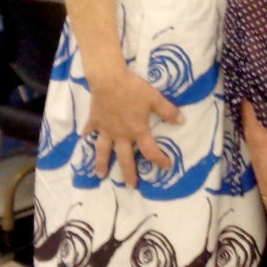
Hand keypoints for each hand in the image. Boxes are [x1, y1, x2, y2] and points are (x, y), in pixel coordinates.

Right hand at [84, 67, 181, 185]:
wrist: (109, 80)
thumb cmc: (134, 89)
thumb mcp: (155, 98)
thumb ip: (168, 111)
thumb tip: (181, 122)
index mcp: (137, 130)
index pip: (150, 151)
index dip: (159, 160)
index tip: (166, 166)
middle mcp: (121, 135)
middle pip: (125, 158)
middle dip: (128, 173)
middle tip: (130, 186)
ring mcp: (106, 129)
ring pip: (103, 151)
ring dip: (102, 163)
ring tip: (100, 175)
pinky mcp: (95, 121)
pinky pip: (90, 131)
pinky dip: (87, 135)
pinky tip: (85, 138)